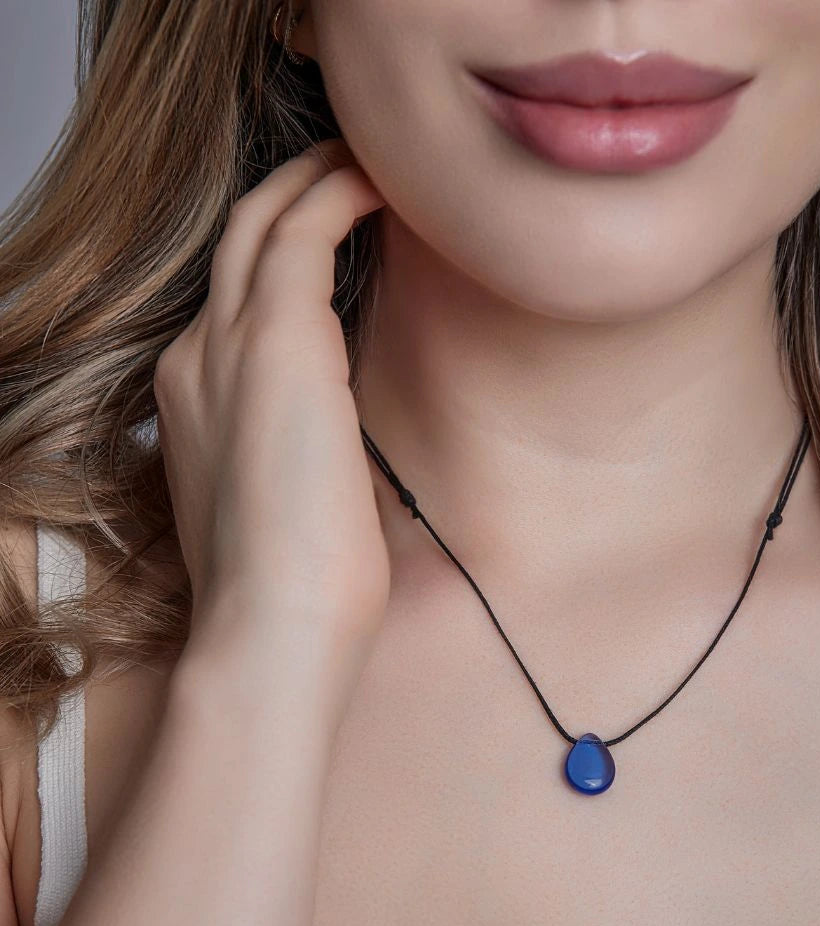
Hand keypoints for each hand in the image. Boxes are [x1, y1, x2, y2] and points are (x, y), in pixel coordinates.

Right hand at [153, 140, 390, 657]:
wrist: (274, 625)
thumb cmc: (295, 584)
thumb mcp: (282, 500)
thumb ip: (291, 447)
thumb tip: (330, 433)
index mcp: (196, 401)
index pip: (233, 300)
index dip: (280, 256)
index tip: (328, 235)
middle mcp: (195, 359)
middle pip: (237, 243)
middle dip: (288, 195)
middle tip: (343, 168)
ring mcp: (226, 345)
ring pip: (261, 222)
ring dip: (314, 181)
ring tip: (365, 161)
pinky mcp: (275, 341)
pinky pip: (301, 232)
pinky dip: (338, 197)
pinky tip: (379, 186)